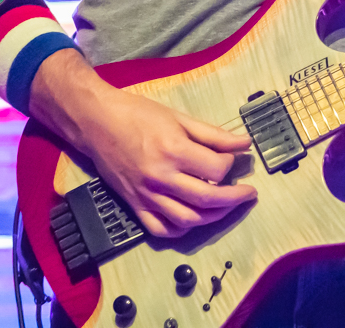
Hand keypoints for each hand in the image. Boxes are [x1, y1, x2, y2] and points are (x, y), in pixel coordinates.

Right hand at [29, 50, 256, 238]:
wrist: (96, 122)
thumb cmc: (138, 114)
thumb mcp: (179, 117)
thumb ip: (213, 134)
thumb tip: (244, 143)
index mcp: (174, 151)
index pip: (217, 169)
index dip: (231, 165)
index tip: (234, 159)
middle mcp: (161, 177)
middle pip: (208, 199)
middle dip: (234, 199)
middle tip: (248, 194)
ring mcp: (147, 195)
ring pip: (188, 220)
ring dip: (214, 217)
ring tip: (225, 207)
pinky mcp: (135, 205)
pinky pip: (161, 229)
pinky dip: (181, 229)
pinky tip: (193, 218)